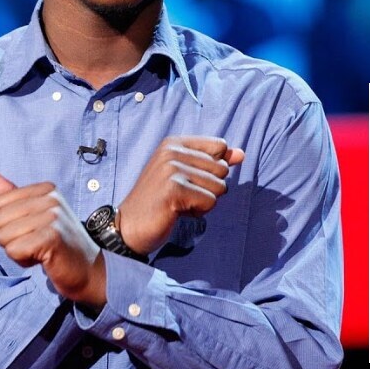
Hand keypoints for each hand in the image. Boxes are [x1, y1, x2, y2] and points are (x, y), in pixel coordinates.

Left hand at [0, 168, 105, 306]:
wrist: (88, 270)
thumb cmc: (57, 242)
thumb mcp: (33, 213)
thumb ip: (8, 193)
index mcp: (46, 188)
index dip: (10, 223)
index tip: (35, 230)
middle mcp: (51, 199)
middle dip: (12, 239)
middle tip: (38, 243)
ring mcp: (53, 217)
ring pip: (4, 237)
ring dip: (18, 251)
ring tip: (41, 250)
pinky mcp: (52, 238)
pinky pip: (14, 250)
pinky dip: (23, 260)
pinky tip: (43, 259)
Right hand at [117, 136, 245, 254]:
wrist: (128, 226)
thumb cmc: (159, 201)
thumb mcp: (186, 174)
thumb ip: (214, 161)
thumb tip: (241, 154)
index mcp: (173, 142)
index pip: (220, 146)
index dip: (214, 169)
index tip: (189, 179)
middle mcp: (172, 151)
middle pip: (222, 169)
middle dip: (209, 188)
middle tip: (181, 195)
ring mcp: (172, 169)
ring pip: (219, 187)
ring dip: (203, 202)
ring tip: (178, 203)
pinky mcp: (174, 190)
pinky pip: (210, 202)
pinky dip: (198, 212)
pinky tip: (177, 212)